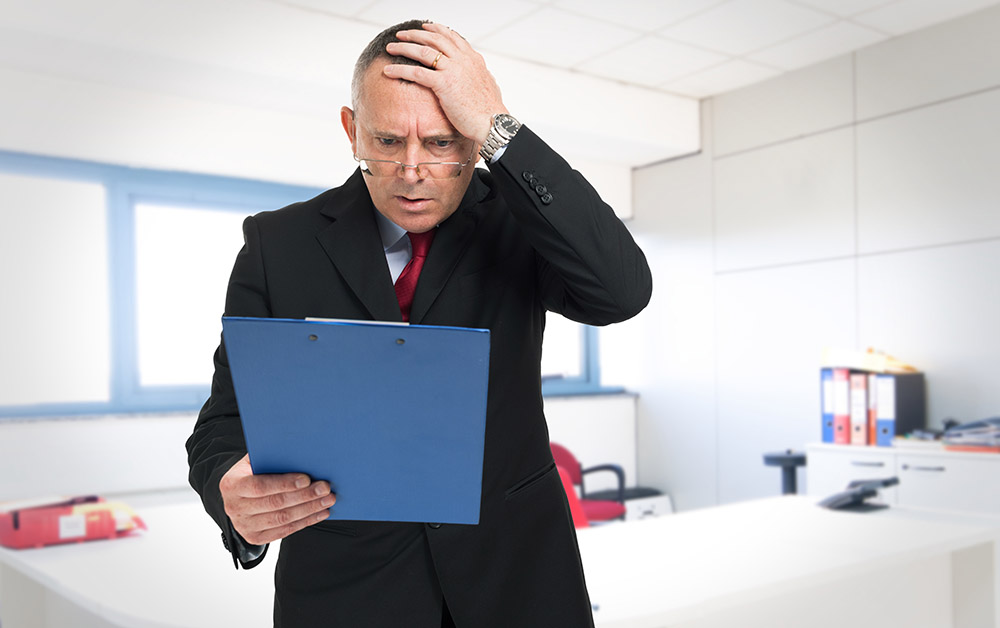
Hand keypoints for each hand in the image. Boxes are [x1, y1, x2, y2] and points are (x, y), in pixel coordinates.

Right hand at [219, 454, 334, 544]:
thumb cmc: (251, 472)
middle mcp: (234, 507)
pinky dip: (306, 521)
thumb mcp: (254, 460)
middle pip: (275, 504)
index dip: (284, 483)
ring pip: (282, 519)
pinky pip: (285, 531)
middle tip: (325, 488)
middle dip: (304, 496)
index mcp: (232, 485)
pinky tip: (320, 512)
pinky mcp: (255, 537)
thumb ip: (271, 456)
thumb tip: (300, 451)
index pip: (260, 486)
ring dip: (309, 509)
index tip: (306, 479)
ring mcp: (244, 525)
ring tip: (327, 500)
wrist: (237, 496)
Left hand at [384, 22, 506, 144]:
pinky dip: (400, 69)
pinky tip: (389, 70)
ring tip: (390, 48)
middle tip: (401, 35)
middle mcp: (463, 60)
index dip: (436, 30)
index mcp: (473, 59)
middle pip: (434, 39)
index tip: (425, 28)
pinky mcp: (444, 84)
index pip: (451, 37)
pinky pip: (416, 72)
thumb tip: (482, 75)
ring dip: (404, 47)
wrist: (492, 122)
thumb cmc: (490, 110)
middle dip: (415, 35)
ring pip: (423, 51)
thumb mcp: (488, 85)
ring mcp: (453, 70)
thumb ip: (480, 75)